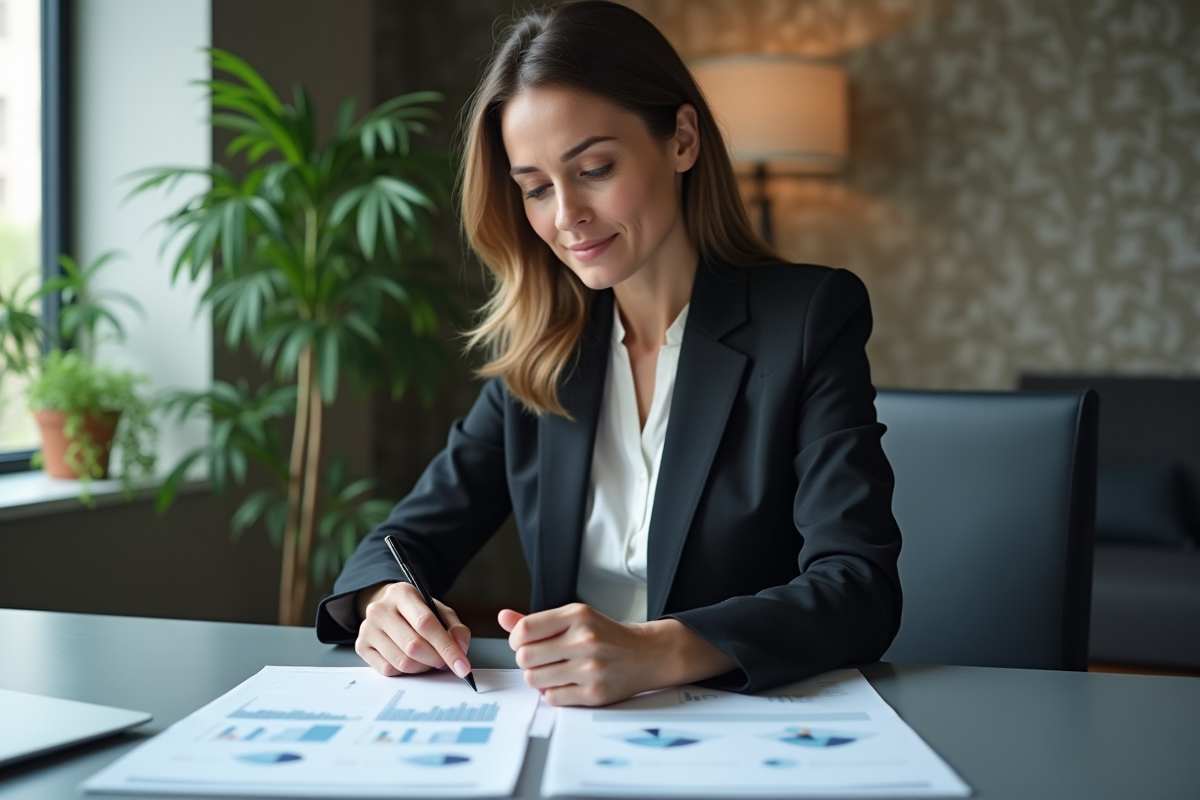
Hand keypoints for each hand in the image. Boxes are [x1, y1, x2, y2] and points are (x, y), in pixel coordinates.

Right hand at [354, 581, 471, 679]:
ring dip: (422, 667)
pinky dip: (406, 672)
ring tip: (428, 660)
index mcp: (402, 593)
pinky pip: (388, 670)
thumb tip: (460, 648)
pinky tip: (411, 661)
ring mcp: (367, 628)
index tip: (462, 666)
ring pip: (402, 662)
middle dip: (436, 660)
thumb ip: (455, 628)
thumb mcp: (439, 612)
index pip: (426, 623)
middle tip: (445, 663)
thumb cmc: (416, 612)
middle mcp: (380, 609)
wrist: (387, 608)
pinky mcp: (361, 646)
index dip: (447, 648)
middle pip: (413, 646)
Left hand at [499, 603, 734, 706]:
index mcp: (578, 615)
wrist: (647, 654)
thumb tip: (503, 617)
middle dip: (527, 660)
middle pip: (524, 657)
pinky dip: (553, 693)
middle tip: (540, 658)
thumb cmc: (606, 635)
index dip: (516, 639)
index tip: (524, 642)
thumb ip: (537, 620)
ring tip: (552, 671)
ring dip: (537, 678)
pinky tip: (565, 683)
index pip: (524, 630)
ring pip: (534, 680)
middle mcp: (585, 640)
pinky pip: (552, 698)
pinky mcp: (595, 694)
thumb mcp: (575, 618)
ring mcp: (591, 669)